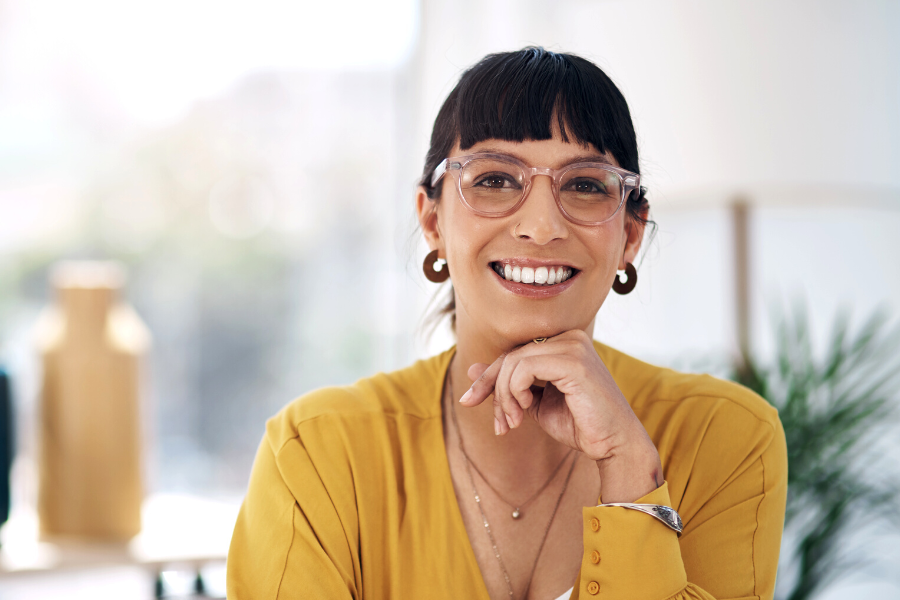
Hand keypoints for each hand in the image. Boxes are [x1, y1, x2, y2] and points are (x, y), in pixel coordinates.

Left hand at [459, 330, 662, 501]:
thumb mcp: (533, 402)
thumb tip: (471, 369)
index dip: (488, 377)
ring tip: (512, 422)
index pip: (514, 352)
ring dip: (503, 396)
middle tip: (499, 423)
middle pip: (510, 356)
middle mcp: (569, 337)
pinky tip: (525, 409)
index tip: (469, 400)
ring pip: (513, 362)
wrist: (613, 444)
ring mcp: (572, 346)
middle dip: (493, 390)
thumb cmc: (579, 424)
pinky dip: (515, 391)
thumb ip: (507, 384)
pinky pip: (524, 368)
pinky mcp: (573, 361)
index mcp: (563, 342)